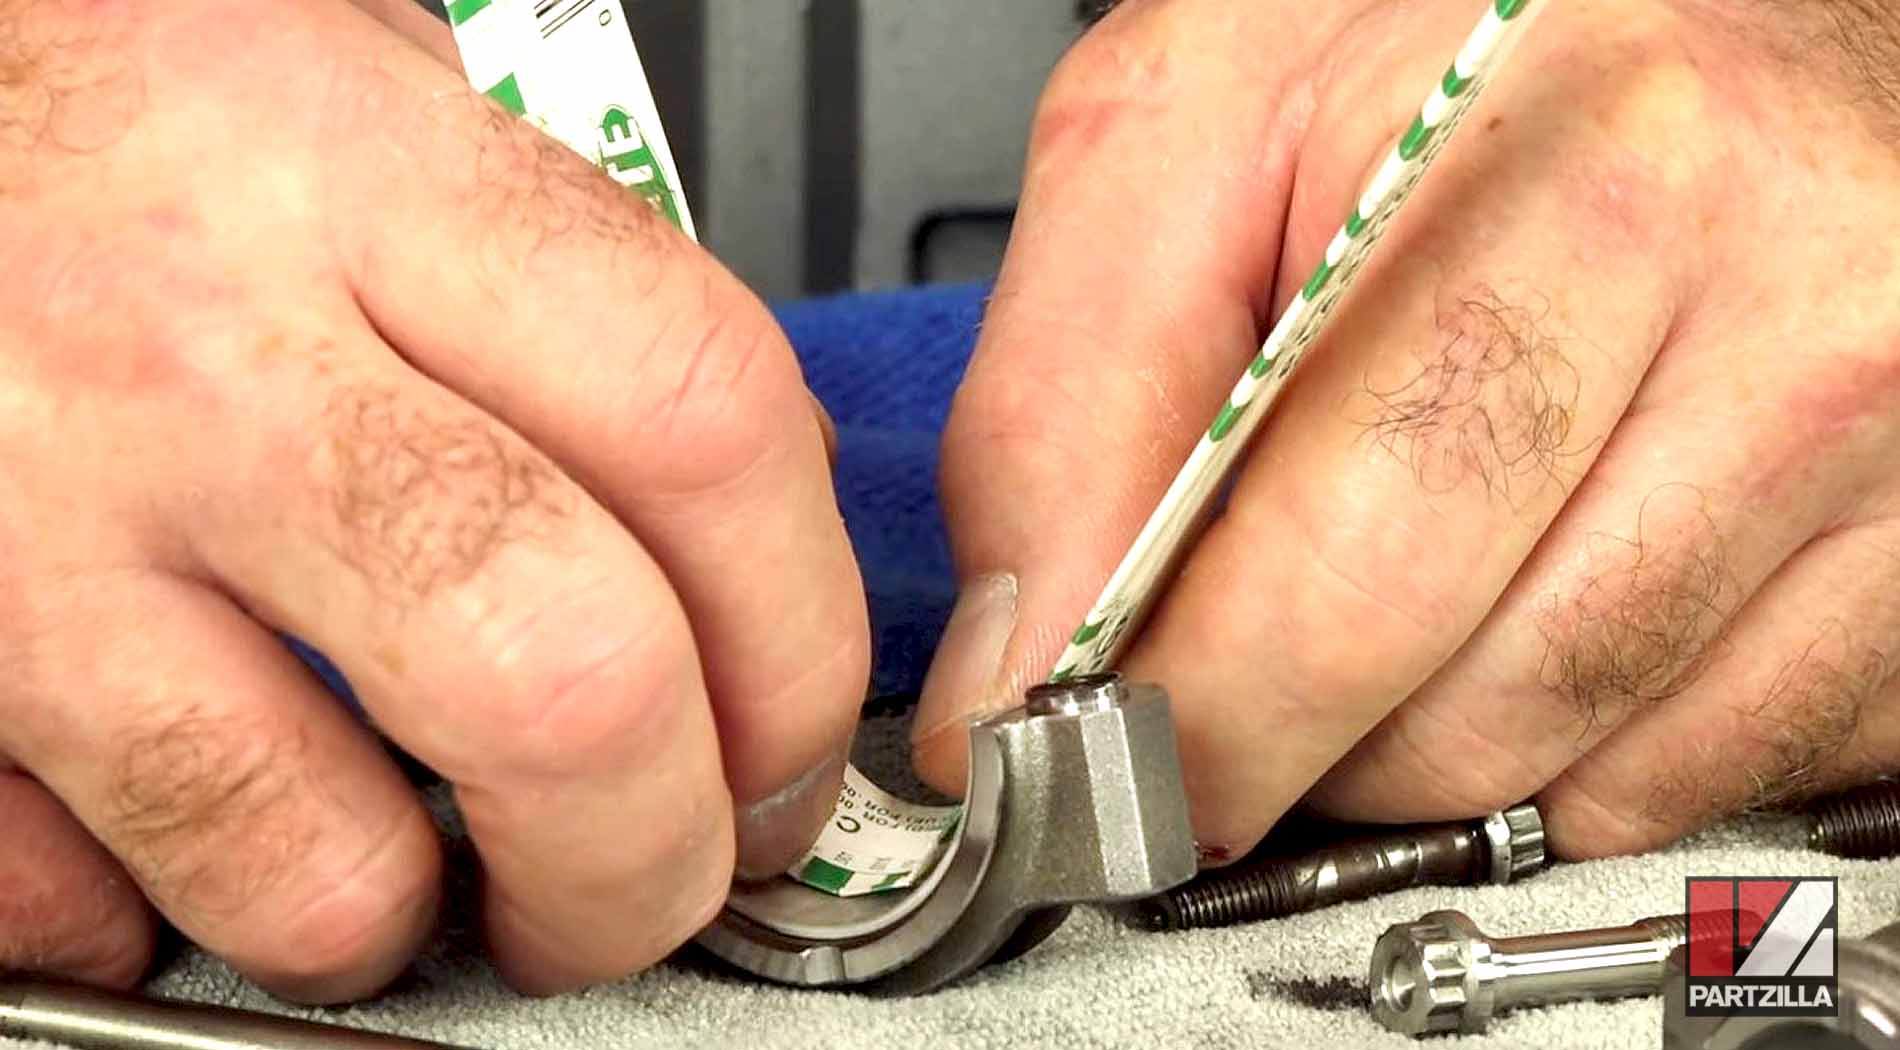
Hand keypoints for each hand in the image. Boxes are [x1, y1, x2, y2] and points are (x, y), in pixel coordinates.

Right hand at [0, 0, 865, 1000]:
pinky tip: (186, 832)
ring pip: (309, 850)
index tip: (795, 727)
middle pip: (566, 681)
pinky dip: (155, 915)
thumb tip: (739, 472)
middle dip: (657, 844)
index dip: (803, 635)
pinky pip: (67, 894)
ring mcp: (30, 522)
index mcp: (362, 174)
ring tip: (407, 874)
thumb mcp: (350, 77)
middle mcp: (202, 352)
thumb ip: (548, 270)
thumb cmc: (87, 84)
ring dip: (401, 916)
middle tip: (660, 868)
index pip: (704, 429)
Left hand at [918, 0, 1899, 863]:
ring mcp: (1892, 461)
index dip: (1192, 705)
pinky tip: (1529, 603)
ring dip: (1418, 744)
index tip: (1097, 751)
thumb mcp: (1203, 120)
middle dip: (1285, 745)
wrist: (1730, 1)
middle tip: (1215, 690)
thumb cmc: (1471, 39)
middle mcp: (1799, 322)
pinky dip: (1565, 747)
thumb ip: (1071, 386)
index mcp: (1595, 175)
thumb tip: (1023, 663)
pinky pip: (1700, 781)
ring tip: (1385, 589)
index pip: (1352, 564)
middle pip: (1466, 705)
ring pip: (1575, 773)